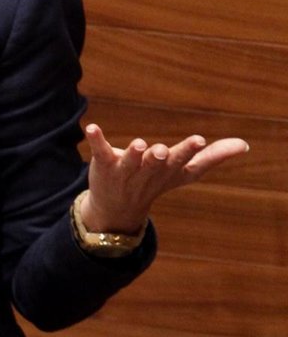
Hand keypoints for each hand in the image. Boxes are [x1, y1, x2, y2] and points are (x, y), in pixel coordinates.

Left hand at [80, 123, 249, 233]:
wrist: (117, 208)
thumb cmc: (157, 183)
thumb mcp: (185, 172)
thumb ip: (213, 157)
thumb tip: (244, 145)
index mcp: (169, 171)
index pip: (182, 161)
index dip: (189, 151)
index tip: (199, 140)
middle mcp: (148, 171)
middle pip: (156, 163)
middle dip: (160, 157)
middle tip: (162, 150)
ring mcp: (125, 169)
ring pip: (130, 161)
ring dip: (134, 153)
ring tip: (138, 145)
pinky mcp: (104, 164)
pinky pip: (100, 152)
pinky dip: (96, 140)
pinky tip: (92, 128)